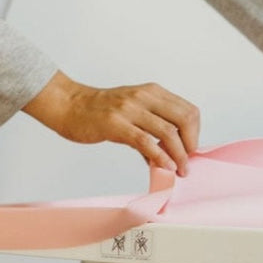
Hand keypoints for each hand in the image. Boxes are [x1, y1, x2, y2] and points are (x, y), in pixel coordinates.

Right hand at [23, 70, 199, 174]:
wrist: (68, 105)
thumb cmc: (99, 111)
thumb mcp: (132, 113)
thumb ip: (151, 131)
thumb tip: (167, 157)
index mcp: (152, 92)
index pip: (188, 110)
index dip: (195, 133)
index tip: (189, 150)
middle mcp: (144, 97)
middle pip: (185, 118)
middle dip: (191, 144)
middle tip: (187, 162)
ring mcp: (130, 109)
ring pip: (168, 131)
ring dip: (179, 155)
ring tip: (180, 170)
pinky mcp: (116, 124)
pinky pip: (145, 142)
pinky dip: (160, 156)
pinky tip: (165, 167)